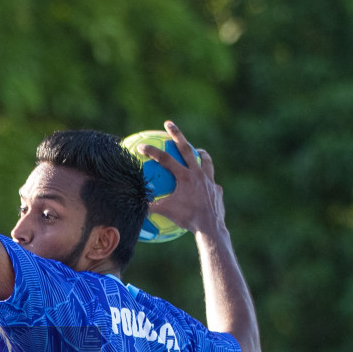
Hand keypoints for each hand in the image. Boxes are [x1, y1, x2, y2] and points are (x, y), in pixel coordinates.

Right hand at [139, 120, 223, 235]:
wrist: (210, 227)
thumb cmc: (187, 219)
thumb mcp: (166, 212)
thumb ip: (150, 207)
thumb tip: (134, 204)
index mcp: (184, 177)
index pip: (165, 159)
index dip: (152, 152)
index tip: (141, 147)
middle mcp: (198, 174)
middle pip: (186, 149)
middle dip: (176, 134)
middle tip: (168, 124)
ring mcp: (210, 180)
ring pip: (206, 161)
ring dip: (201, 154)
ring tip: (198, 151)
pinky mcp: (217, 190)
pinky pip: (211, 183)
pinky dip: (206, 182)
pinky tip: (205, 185)